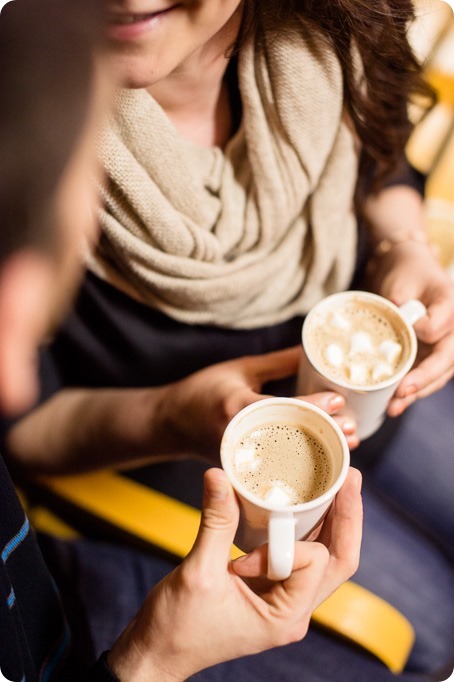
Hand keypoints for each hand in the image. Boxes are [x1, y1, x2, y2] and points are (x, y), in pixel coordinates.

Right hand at [107, 466, 361, 680]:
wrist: (157, 651)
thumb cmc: (177, 627)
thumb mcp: (198, 572)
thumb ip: (216, 522)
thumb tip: (220, 476)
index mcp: (284, 616)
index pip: (312, 564)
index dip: (285, 545)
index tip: (245, 550)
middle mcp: (293, 611)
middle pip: (338, 561)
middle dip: (346, 519)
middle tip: (350, 479)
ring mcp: (284, 602)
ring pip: (324, 559)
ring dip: (332, 522)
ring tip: (340, 485)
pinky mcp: (271, 592)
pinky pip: (299, 558)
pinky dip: (306, 531)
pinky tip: (306, 507)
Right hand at [160, 346, 357, 459]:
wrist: (170, 423)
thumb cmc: (203, 391)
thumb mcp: (239, 368)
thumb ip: (277, 363)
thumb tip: (311, 351)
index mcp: (237, 407)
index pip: (282, 409)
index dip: (314, 406)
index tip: (339, 400)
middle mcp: (238, 436)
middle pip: (290, 439)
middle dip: (323, 434)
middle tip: (352, 429)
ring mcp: (238, 459)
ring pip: (286, 460)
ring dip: (318, 452)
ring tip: (346, 444)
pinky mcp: (239, 471)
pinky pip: (274, 470)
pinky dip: (301, 464)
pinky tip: (322, 461)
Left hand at [367, 241, 453, 415]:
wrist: (409, 272)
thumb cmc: (405, 274)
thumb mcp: (401, 282)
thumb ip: (401, 303)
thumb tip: (402, 327)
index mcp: (451, 304)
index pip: (438, 327)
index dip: (422, 331)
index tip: (405, 325)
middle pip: (446, 359)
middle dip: (423, 378)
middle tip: (401, 393)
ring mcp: (445, 344)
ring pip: (438, 374)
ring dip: (416, 392)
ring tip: (393, 407)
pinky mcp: (432, 355)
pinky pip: (426, 376)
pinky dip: (411, 391)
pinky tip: (393, 404)